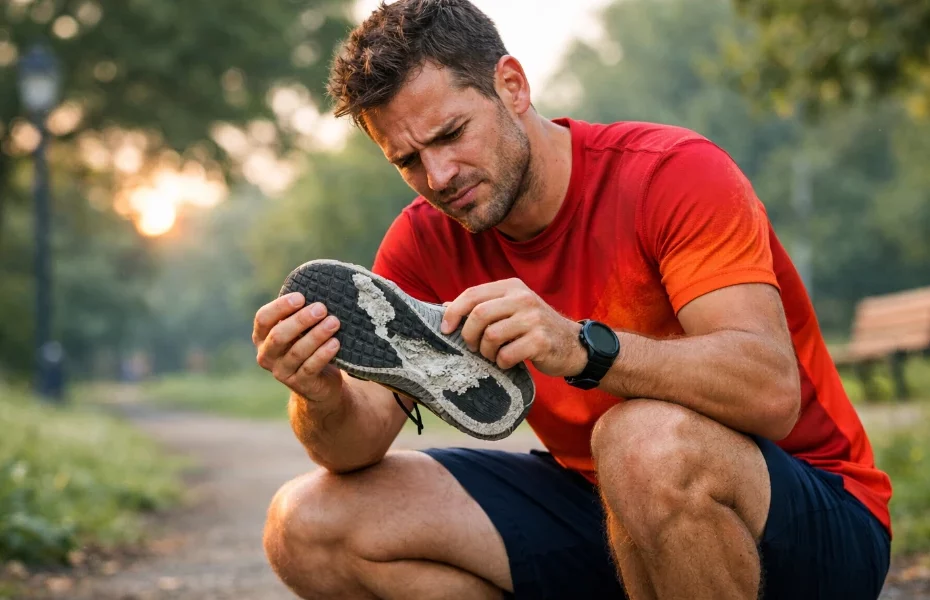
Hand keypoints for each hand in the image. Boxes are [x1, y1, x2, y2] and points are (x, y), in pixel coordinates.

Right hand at [253, 292, 343, 403]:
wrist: (320, 383)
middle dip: (301, 320)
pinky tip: (335, 343)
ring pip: (297, 351)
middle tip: (321, 308)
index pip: (263, 319)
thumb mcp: (300, 329)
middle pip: (279, 335)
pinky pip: (310, 367)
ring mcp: (281, 372)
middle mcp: (267, 355)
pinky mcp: (299, 384)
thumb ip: (300, 312)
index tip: (301, 297)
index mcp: (262, 336)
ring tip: (334, 322)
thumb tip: (319, 284)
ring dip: (316, 335)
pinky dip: (323, 354)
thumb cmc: (309, 346)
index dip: (280, 307)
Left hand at [440, 278, 586, 376]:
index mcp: (511, 287)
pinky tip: (508, 362)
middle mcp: (522, 298)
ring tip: (493, 355)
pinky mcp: (540, 340)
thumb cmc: (533, 328)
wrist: (572, 344)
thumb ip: (482, 306)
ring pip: (491, 336)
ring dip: (486, 352)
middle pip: (479, 315)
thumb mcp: (510, 310)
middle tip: (474, 347)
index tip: (446, 329)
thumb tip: (444, 307)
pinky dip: (502, 362)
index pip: (473, 294)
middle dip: (469, 336)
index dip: (454, 312)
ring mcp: (533, 319)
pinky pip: (506, 354)